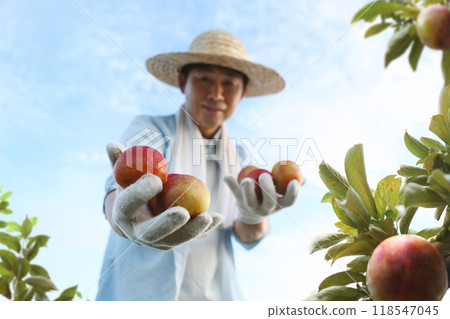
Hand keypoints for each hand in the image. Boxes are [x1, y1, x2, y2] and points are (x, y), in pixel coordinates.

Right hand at [106, 142, 221, 249]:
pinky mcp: (173, 242)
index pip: (128, 205)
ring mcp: (157, 242)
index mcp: (122, 215)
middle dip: (168, 223)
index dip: (139, 193)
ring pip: (175, 239)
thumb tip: (112, 143)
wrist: (137, 214)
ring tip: (208, 217)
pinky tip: (218, 218)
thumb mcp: (125, 175)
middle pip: (152, 232)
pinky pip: (191, 236)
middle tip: (183, 212)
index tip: (156, 179)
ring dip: (193, 230)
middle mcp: (138, 234)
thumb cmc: (133, 188)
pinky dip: (205, 229)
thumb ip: (120, 161)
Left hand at [224, 173, 299, 224]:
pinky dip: (230, 184)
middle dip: (267, 189)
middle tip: (265, 175)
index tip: (294, 182)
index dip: (293, 193)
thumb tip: (304, 177)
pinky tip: (227, 177)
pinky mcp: (239, 201)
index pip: (289, 202)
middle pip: (268, 201)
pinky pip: (235, 193)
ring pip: (250, 201)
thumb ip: (292, 186)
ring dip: (248, 190)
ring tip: (246, 180)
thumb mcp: (282, 194)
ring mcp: (252, 207)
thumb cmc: (271, 197)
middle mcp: (266, 209)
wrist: (251, 213)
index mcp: (279, 205)